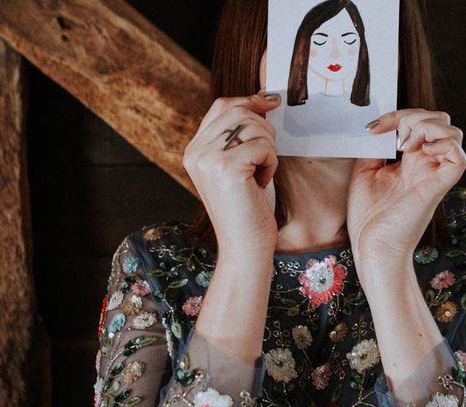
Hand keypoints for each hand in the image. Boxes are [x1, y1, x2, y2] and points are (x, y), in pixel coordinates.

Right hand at [183, 90, 281, 258]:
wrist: (245, 248)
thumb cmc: (249, 211)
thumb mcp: (239, 168)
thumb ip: (239, 138)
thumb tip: (263, 100)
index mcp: (194, 151)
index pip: (221, 106)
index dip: (249, 100)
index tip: (271, 101)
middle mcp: (196, 151)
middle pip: (238, 111)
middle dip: (263, 130)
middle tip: (266, 158)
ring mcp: (208, 158)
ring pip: (253, 126)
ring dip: (268, 150)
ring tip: (260, 176)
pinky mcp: (227, 167)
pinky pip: (263, 146)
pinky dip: (270, 164)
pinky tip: (261, 184)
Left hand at [346, 109, 465, 269]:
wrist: (372, 248)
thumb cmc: (369, 220)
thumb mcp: (364, 173)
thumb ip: (374, 149)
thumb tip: (378, 128)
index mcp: (410, 163)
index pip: (418, 123)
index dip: (397, 116)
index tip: (372, 128)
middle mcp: (426, 166)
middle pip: (440, 120)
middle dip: (415, 116)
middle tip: (394, 139)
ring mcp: (434, 176)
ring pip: (454, 133)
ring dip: (427, 127)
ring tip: (406, 146)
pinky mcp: (439, 187)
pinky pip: (459, 156)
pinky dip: (442, 144)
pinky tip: (420, 153)